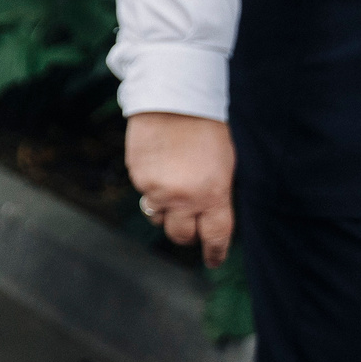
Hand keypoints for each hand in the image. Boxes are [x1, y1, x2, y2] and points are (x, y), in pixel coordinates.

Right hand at [127, 112, 235, 266]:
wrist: (174, 100)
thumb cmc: (206, 130)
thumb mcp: (223, 166)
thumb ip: (215, 195)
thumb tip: (204, 215)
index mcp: (213, 195)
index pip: (215, 236)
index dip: (214, 252)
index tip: (213, 260)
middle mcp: (183, 198)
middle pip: (180, 235)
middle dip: (186, 233)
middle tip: (190, 225)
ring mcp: (156, 189)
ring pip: (157, 216)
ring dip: (165, 210)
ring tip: (172, 187)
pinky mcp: (137, 177)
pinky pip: (144, 193)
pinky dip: (151, 187)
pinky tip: (159, 165)